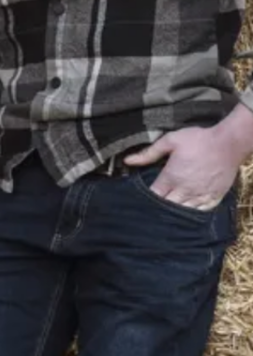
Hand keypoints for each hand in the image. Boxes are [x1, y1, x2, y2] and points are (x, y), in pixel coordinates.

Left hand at [123, 122, 250, 211]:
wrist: (228, 143)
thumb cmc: (198, 140)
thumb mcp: (170, 141)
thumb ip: (149, 153)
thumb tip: (127, 160)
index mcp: (171, 177)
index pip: (154, 196)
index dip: (145, 200)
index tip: (138, 200)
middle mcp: (185, 190)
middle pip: (167, 207)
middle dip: (158, 208)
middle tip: (150, 209)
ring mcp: (201, 195)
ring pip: (183, 213)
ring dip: (174, 214)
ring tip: (166, 215)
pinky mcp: (214, 197)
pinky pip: (201, 212)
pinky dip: (192, 215)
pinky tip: (186, 215)